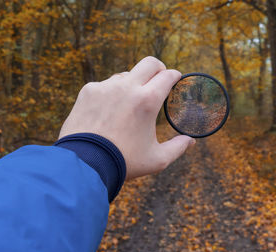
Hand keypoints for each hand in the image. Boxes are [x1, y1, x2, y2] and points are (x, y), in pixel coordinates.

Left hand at [58, 56, 194, 178]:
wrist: (85, 165)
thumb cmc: (124, 162)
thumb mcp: (157, 159)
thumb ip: (177, 148)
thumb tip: (190, 141)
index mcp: (148, 100)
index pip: (168, 75)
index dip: (175, 76)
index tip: (176, 79)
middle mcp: (127, 87)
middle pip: (150, 63)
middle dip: (159, 68)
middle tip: (159, 79)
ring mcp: (106, 86)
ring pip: (126, 75)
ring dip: (133, 84)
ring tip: (130, 103)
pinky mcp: (88, 91)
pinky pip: (105, 85)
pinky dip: (111, 94)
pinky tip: (109, 111)